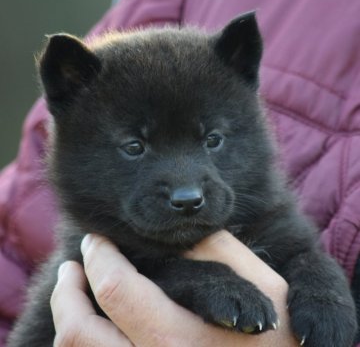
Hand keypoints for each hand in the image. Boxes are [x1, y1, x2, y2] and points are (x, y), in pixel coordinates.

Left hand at [51, 231, 298, 345]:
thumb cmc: (279, 336)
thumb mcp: (256, 285)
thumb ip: (213, 249)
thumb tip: (174, 233)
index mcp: (179, 336)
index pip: (115, 288)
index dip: (100, 256)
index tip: (96, 240)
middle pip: (79, 331)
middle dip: (69, 289)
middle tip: (73, 265)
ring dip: (69, 316)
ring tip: (75, 290)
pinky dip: (85, 343)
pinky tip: (96, 324)